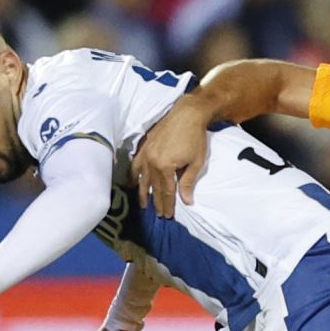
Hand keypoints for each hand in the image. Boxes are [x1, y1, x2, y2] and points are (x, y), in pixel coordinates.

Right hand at [133, 95, 211, 217]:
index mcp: (165, 167)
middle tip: (159, 214)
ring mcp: (146, 153)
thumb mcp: (196, 163)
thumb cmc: (195, 138)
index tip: (168, 216)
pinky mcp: (144, 146)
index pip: (166, 191)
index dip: (168, 205)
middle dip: (157, 202)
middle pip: (154, 187)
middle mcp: (152, 162)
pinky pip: (136, 164)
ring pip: (143, 178)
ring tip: (144, 205)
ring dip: (143, 193)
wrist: (187, 114)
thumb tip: (186, 201)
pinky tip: (134, 184)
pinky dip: (134, 175)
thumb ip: (188, 183)